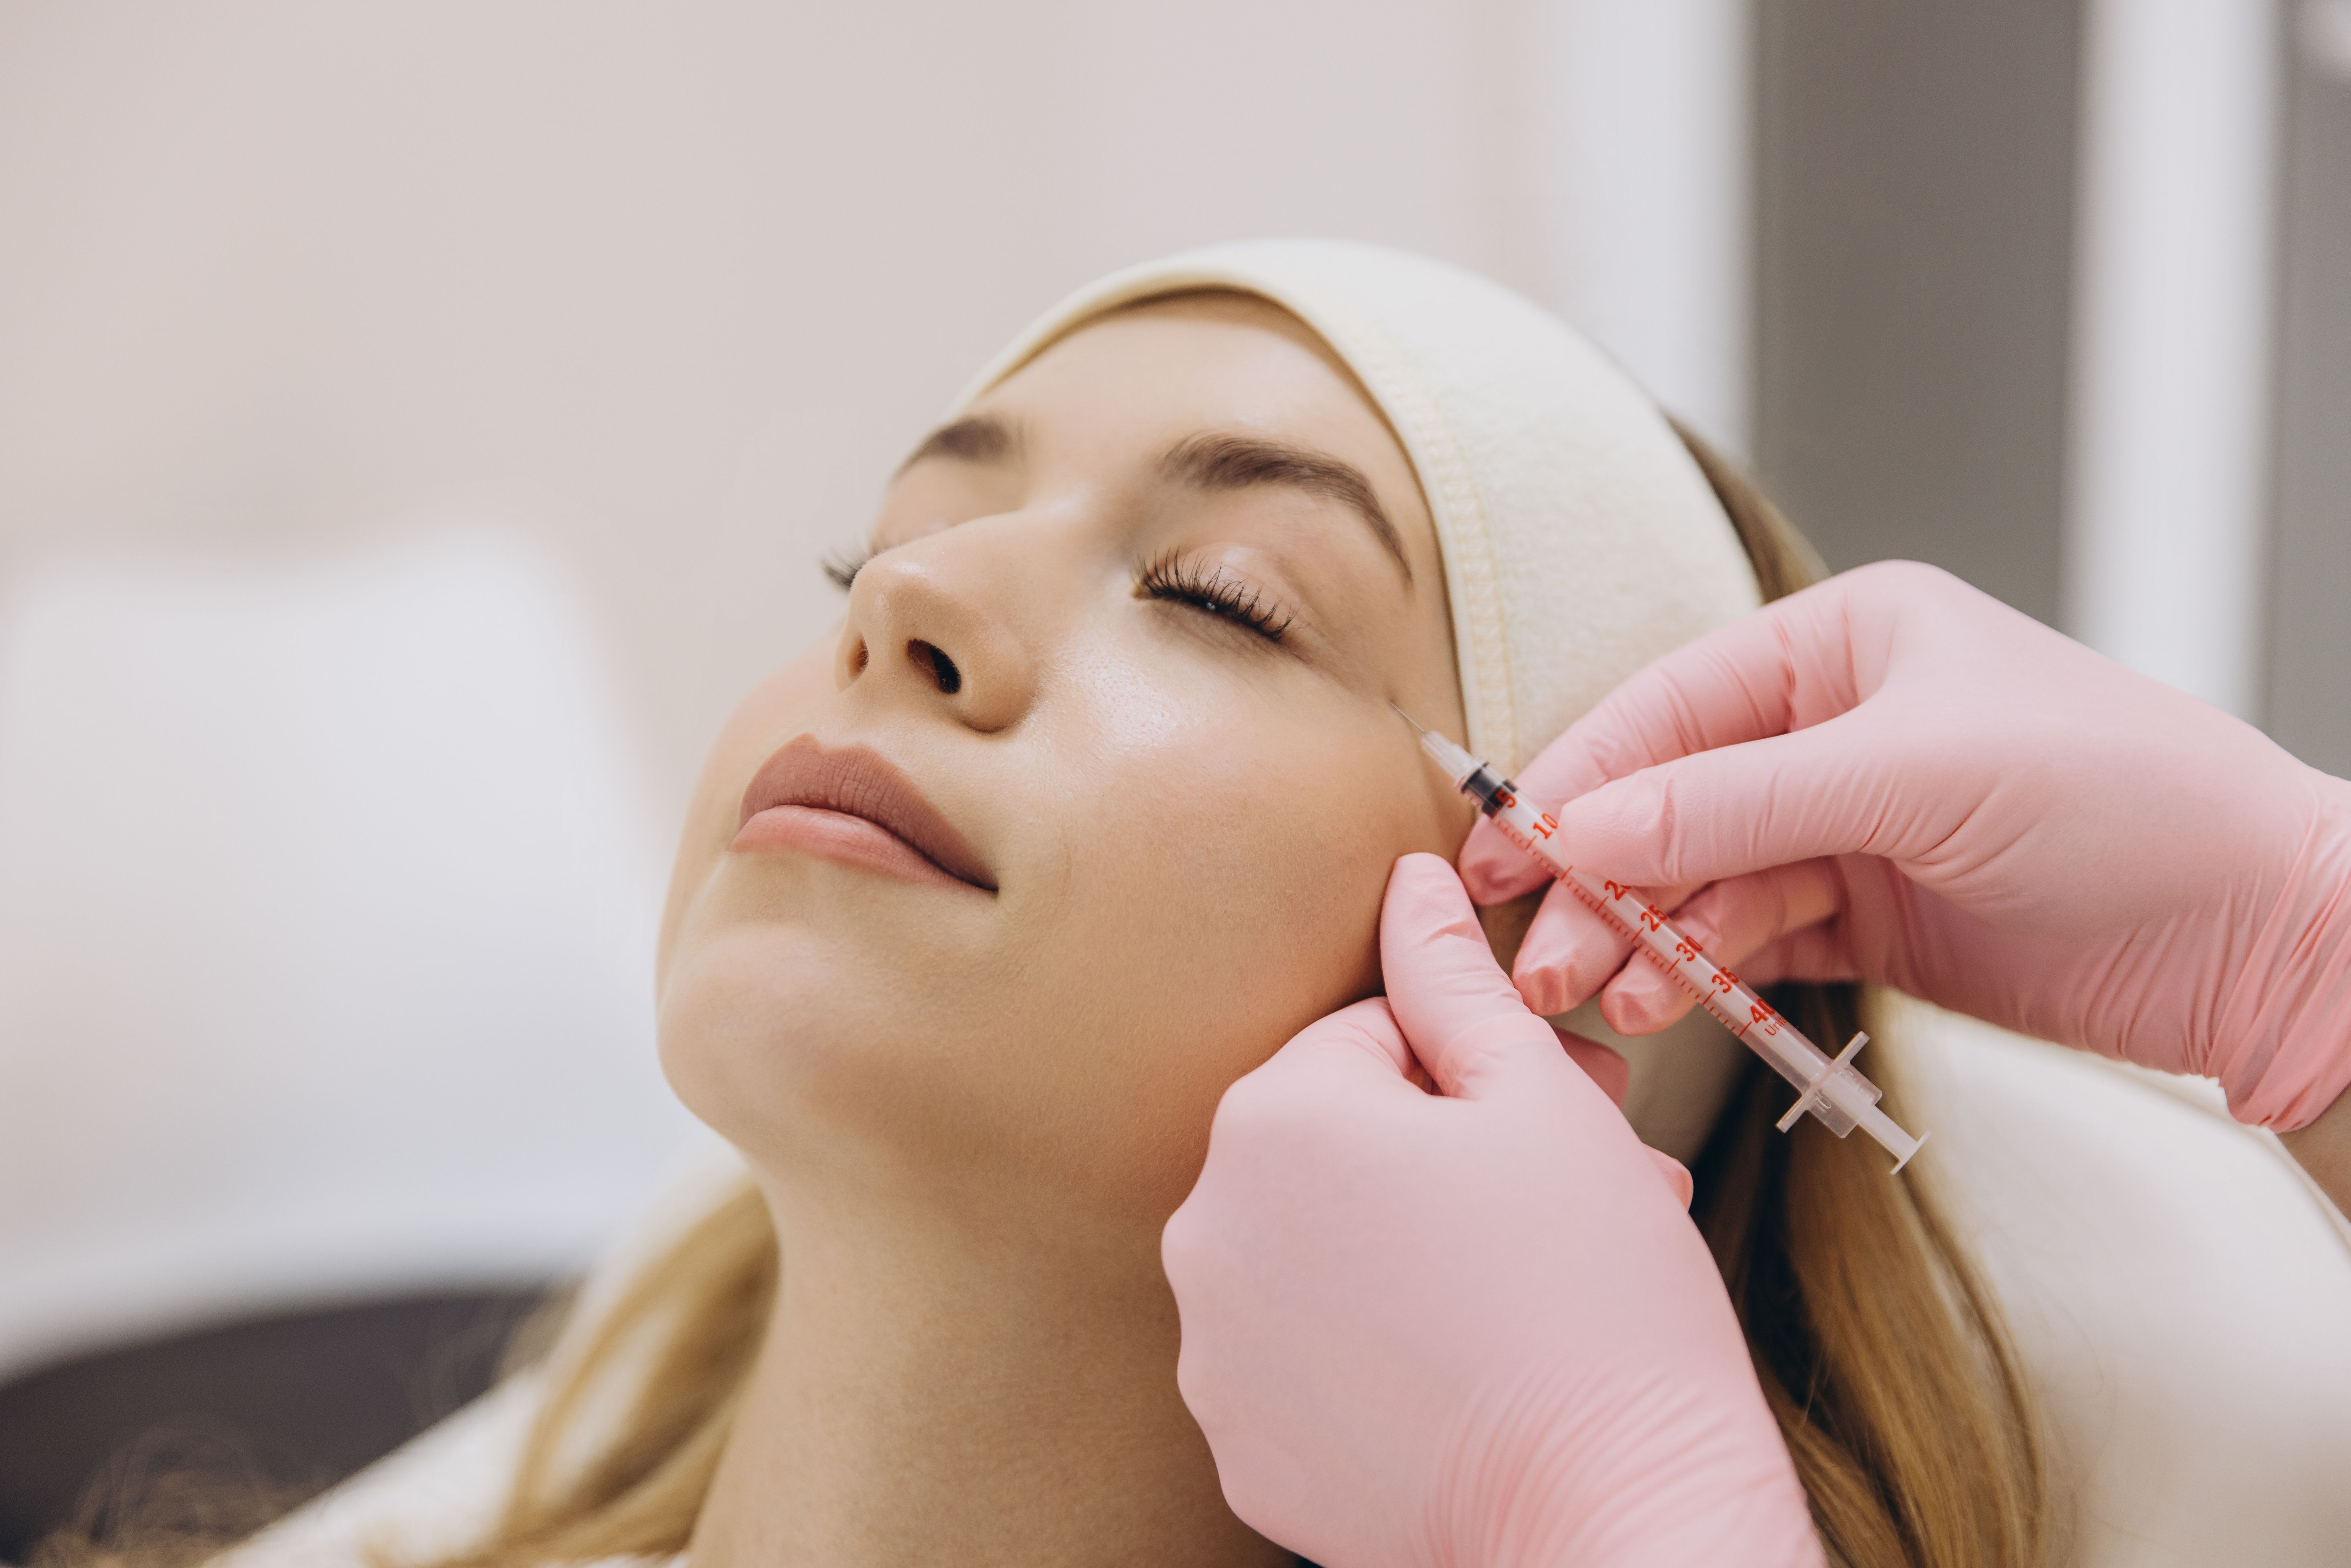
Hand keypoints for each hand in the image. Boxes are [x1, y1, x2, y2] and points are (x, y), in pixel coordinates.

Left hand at [1163, 854, 1820, 1567]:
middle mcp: (1209, 1226)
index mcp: (1273, 1118)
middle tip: (1573, 1183)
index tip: (1566, 1101)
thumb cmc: (1594, 1297)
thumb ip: (1451, 978)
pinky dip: (1376, 1345)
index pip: (1369, 1038)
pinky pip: (1303, 1354)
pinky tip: (1470, 1359)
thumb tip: (1410, 880)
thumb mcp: (1536, 1097)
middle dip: (1453, 1150)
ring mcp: (1213, 1347)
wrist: (1617, 1514)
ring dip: (1416, 1244)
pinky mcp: (1240, 1442)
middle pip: (1338, 1146)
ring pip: (1321, 1250)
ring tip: (1532, 1277)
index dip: (1477, 1065)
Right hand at [1460, 560, 2350, 1131]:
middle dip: (1597, 876)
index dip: (1581, 778)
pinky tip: (1662, 1000)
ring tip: (1597, 996)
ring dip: (1639, 938)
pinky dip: (1699, 972)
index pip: (1671, 707)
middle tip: (1535, 951)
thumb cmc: (2119, 798)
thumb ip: (1740, 799)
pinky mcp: (1864, 917)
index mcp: (1843, 644)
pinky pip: (1747, 939)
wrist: (2257, 934)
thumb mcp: (1915, 772)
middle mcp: (1831, 729)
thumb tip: (1587, 825)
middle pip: (1668, 799)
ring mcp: (1845, 827)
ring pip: (1697, 880)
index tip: (1509, 847)